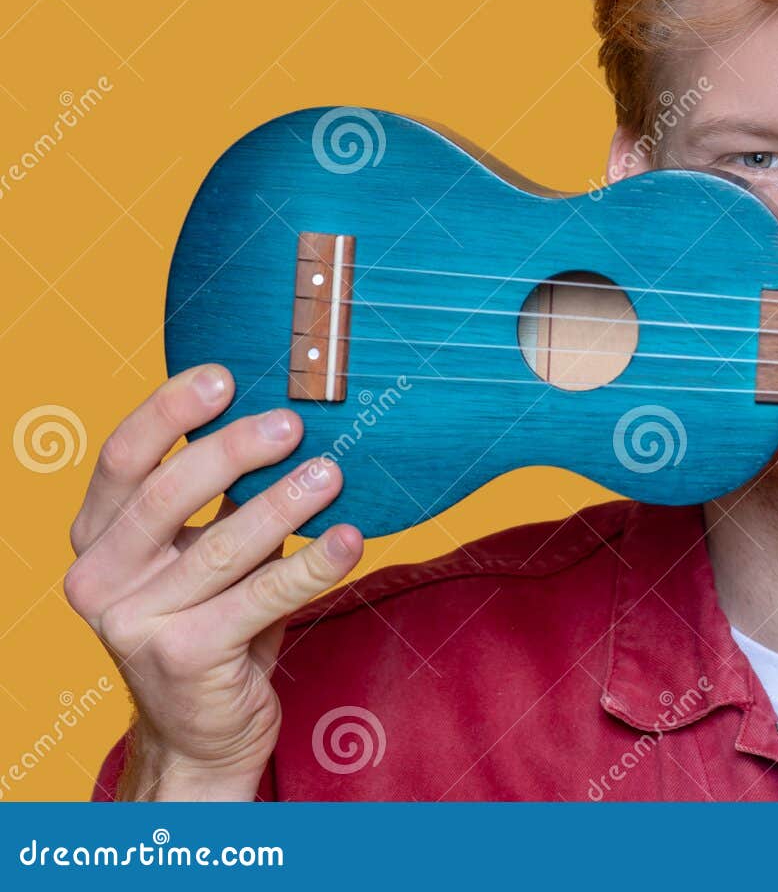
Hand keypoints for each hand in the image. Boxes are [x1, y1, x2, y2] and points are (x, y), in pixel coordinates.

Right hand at [65, 364, 362, 799]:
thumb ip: (222, 500)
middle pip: (167, 494)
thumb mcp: (204, 555)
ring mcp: (135, 624)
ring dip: (284, 503)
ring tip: (332, 473)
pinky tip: (351, 540)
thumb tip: (290, 421)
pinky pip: (263, 597)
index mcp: (97, 541)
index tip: (222, 375)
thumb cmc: (213, 622)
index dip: (168, 412)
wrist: (202, 731)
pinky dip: (313, 565)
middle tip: (292, 423)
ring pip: (222, 546)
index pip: (122, 460)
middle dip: (233, 450)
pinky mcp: (184, 658)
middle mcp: (100, 580)